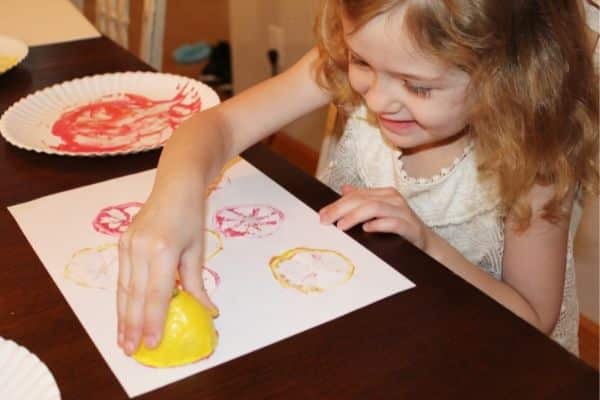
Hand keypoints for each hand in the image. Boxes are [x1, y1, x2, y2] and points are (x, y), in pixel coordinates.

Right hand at [117, 193, 216, 354]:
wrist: (174, 186)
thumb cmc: (191, 217)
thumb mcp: (197, 250)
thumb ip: (196, 283)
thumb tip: (208, 311)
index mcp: (163, 250)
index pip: (157, 293)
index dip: (153, 321)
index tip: (152, 344)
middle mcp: (141, 248)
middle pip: (135, 295)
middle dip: (133, 326)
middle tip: (131, 350)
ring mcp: (127, 245)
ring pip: (124, 289)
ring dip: (123, 317)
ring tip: (123, 340)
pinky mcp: (121, 243)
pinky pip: (122, 277)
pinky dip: (122, 299)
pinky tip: (123, 315)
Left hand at [319, 184, 430, 249]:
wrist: (427, 244)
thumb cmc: (399, 229)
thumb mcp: (379, 214)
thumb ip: (362, 202)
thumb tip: (344, 189)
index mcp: (384, 194)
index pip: (356, 195)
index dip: (337, 204)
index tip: (321, 215)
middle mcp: (393, 199)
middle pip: (362, 199)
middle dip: (340, 209)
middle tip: (325, 220)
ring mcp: (403, 211)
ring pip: (375, 208)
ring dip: (355, 216)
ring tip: (341, 226)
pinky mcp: (411, 227)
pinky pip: (393, 222)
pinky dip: (378, 225)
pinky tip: (366, 229)